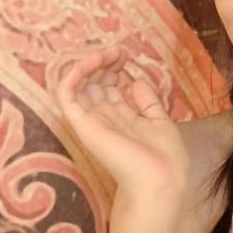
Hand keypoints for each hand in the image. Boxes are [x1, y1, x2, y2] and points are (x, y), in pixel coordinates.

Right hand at [55, 45, 189, 204]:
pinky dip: (72, 75)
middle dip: (103, 62)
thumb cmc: (165, 158)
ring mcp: (92, 122)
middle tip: (117, 51)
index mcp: (123, 119)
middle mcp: (105, 119)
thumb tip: (134, 80)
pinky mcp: (82, 125)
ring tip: (105, 54)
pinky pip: (66, 96)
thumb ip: (148, 101)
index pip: (110, 87)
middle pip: (94, 83)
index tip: (125, 55)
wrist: (160, 180)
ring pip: (78, 86)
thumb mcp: (161, 122)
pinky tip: (90, 63)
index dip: (114, 67)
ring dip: (88, 64)